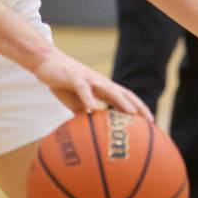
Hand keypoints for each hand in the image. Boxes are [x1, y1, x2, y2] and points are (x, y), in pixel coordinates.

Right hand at [32, 46, 153, 118]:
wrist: (46, 62)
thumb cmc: (64, 83)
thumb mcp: (76, 103)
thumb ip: (85, 116)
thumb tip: (91, 135)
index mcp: (102, 88)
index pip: (126, 98)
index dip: (139, 109)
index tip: (151, 123)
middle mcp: (100, 82)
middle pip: (124, 94)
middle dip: (138, 106)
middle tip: (150, 121)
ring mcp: (88, 79)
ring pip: (109, 89)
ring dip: (121, 101)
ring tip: (131, 113)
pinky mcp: (73, 77)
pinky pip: (83, 88)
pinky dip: (89, 98)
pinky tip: (92, 108)